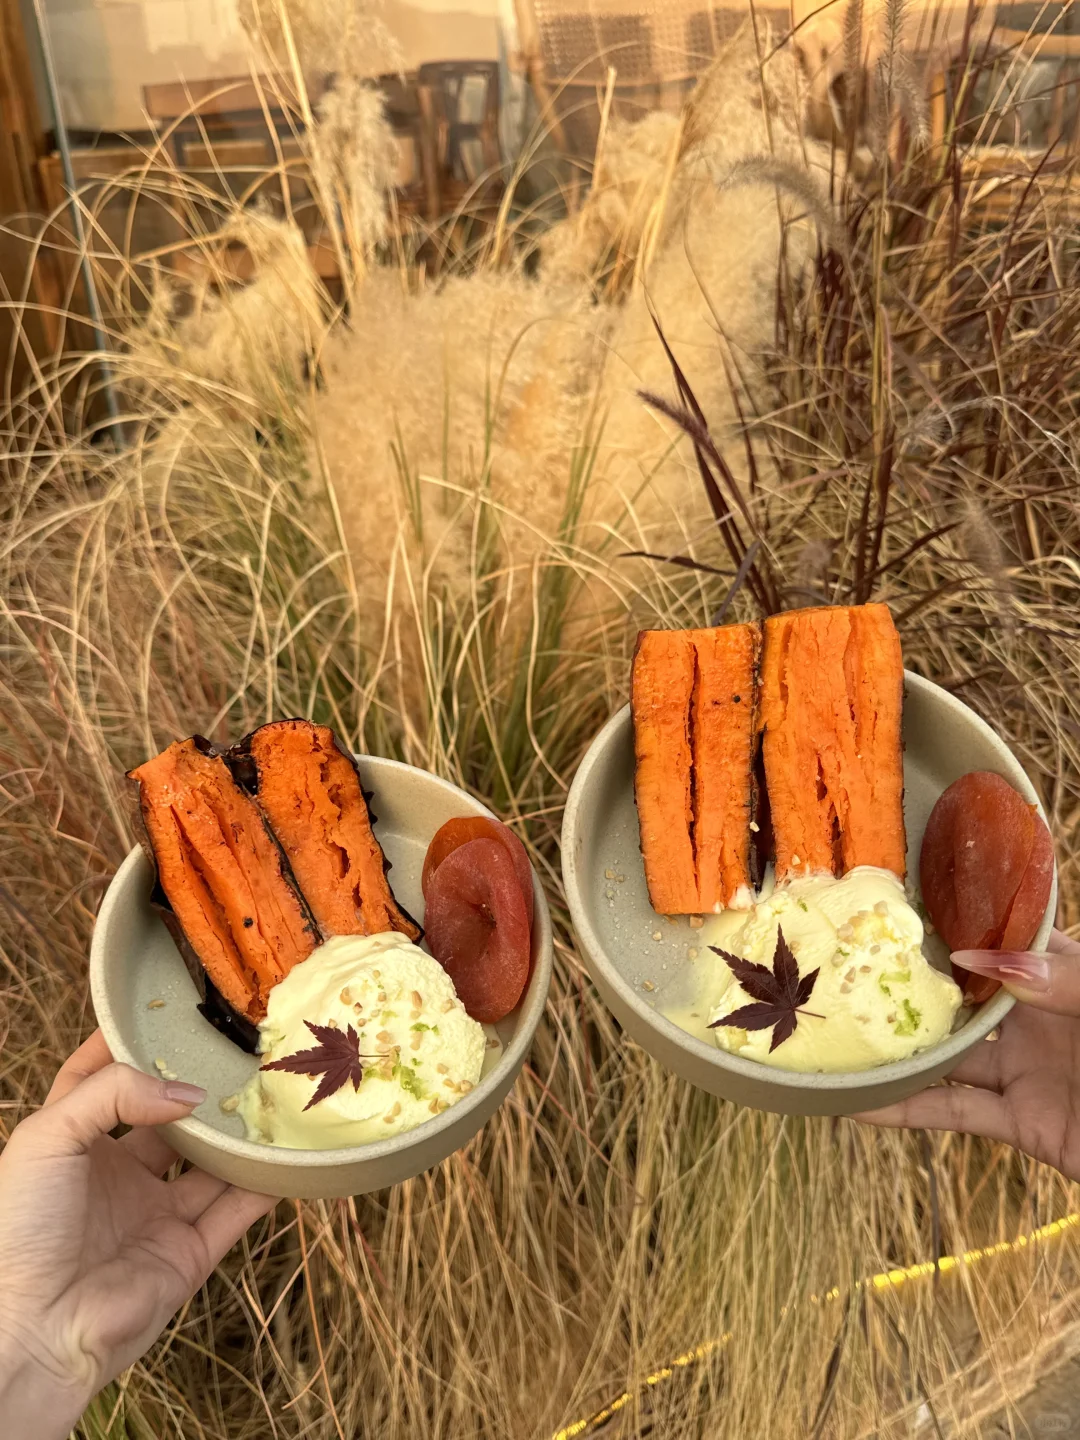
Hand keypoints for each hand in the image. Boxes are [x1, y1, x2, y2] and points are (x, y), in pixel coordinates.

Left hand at [0, 1032, 274, 1439]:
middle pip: (168, 1123)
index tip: (153, 1016)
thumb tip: (187, 1091)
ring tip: (274, 1091)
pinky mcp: (188, 1254)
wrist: (34, 1331)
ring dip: (239, 1134)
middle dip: (198, 1090)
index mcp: (73, 1150)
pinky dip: (264, 1182)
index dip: (120, 1051)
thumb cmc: (20, 1230)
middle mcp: (117, 1180)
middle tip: (237, 1052)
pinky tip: (288, 1150)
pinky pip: (236, 1210)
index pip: (96, 1085)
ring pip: (210, 1164)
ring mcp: (154, 1218)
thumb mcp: (47, 1138)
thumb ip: (113, 1094)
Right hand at [856, 929, 1079, 1179]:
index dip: (948, 916)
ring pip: (946, 1052)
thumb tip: (979, 954)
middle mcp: (1037, 1014)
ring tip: (832, 1031)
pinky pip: (953, 1112)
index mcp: (1065, 972)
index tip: (886, 899)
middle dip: (903, 978)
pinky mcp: (1022, 1122)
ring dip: (893, 1045)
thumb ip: (1065, 981)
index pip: (1000, 934)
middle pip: (959, 990)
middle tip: (835, 964)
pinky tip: (856, 1105)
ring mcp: (1026, 1069)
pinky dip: (904, 1110)